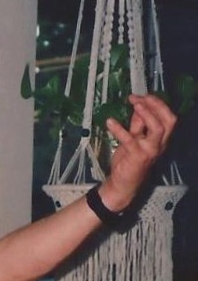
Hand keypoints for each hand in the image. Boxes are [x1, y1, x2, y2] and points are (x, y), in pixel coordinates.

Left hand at [100, 94, 176, 210]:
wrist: (123, 184)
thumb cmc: (129, 162)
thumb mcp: (134, 139)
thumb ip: (137, 125)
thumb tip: (137, 107)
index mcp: (161, 139)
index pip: (168, 118)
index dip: (158, 104)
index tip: (142, 96)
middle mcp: (160, 144)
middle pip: (169, 120)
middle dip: (156, 105)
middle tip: (139, 98)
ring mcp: (150, 150)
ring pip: (158, 128)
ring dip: (147, 113)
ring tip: (134, 104)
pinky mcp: (137, 156)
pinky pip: (130, 140)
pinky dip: (119, 129)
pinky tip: (110, 122)